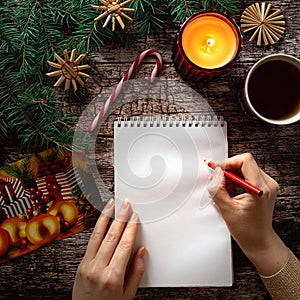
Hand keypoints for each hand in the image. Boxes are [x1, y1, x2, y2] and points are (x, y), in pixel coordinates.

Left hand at [72, 199, 144, 299]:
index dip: (130, 228)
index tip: (134, 217)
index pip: (124, 245)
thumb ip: (136, 271)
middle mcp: (98, 268)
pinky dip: (97, 228)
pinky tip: (102, 220)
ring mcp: (87, 265)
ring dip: (105, 217)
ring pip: (97, 235)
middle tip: (125, 205)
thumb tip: (141, 251)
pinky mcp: (81, 264)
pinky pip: (90, 241)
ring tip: (111, 205)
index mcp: (112, 277)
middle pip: (111, 236)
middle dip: (120, 217)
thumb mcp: (128, 295)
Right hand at [208, 153, 287, 275]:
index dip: (228, 162)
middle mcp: (267, 184)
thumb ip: (218, 188)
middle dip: (228, 170)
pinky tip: (229, 191)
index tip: (217, 169)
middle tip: (217, 179)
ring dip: (231, 176)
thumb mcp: (227, 208)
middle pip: (244, 163)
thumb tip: (216, 173)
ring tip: (223, 189)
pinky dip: (235, 180)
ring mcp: (267, 185)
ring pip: (244, 169)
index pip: (245, 161)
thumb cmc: (247, 230)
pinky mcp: (263, 188)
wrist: (258, 241)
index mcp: (260, 188)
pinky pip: (247, 176)